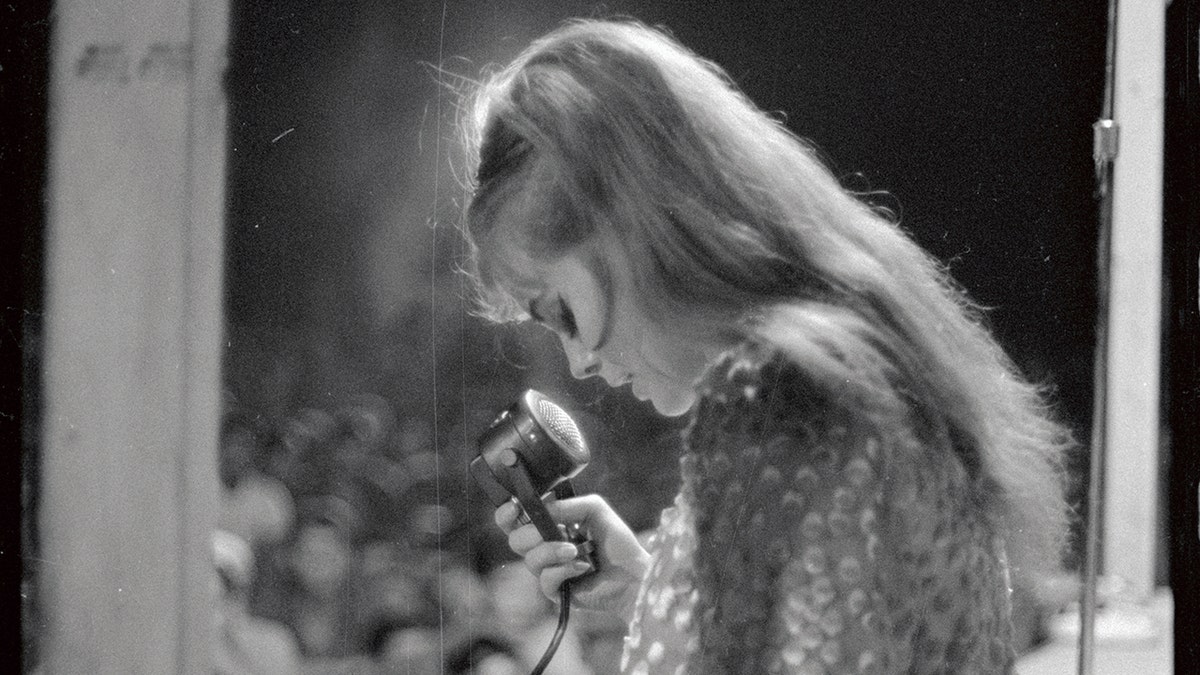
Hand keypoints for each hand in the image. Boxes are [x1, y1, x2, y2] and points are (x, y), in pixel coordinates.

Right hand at [495, 494, 649, 619]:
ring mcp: (548, 570)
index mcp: (549, 526)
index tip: (516, 506)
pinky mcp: (555, 591)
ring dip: (552, 551)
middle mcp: (544, 547)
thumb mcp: (594, 509)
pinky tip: (583, 567)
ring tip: (576, 550)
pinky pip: (545, 580)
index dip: (507, 513)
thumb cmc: (616, 541)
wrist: (633, 574)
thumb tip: (542, 508)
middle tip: (556, 531)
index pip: (515, 520)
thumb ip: (566, 505)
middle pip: (515, 541)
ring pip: (530, 560)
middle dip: (531, 534)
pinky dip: (563, 570)